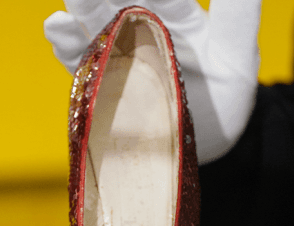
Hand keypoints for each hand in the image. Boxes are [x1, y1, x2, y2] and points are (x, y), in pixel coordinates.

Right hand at [44, 0, 261, 163]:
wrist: (207, 143)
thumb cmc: (226, 93)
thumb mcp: (237, 51)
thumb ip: (237, 9)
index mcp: (174, 15)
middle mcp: (141, 29)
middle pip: (115, 0)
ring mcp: (118, 56)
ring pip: (92, 25)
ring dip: (79, 11)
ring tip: (70, 6)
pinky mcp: (101, 82)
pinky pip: (80, 61)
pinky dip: (66, 44)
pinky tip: (56, 27)